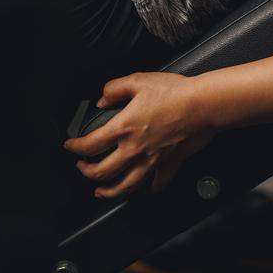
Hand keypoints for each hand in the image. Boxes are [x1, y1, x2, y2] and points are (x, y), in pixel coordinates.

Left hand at [62, 72, 215, 200]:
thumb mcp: (138, 80)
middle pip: (102, 172)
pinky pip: (157, 184)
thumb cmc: (174, 93)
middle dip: (87, 172)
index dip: (75, 147)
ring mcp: (151, 162)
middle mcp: (134, 150)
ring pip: (125, 187)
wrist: (202, 105)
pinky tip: (146, 187)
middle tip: (82, 168)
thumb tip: (102, 99)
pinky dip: (149, 189)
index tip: (71, 146)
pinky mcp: (169, 166)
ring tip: (101, 192)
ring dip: (109, 192)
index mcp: (123, 128)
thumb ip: (115, 89)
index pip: (90, 145)